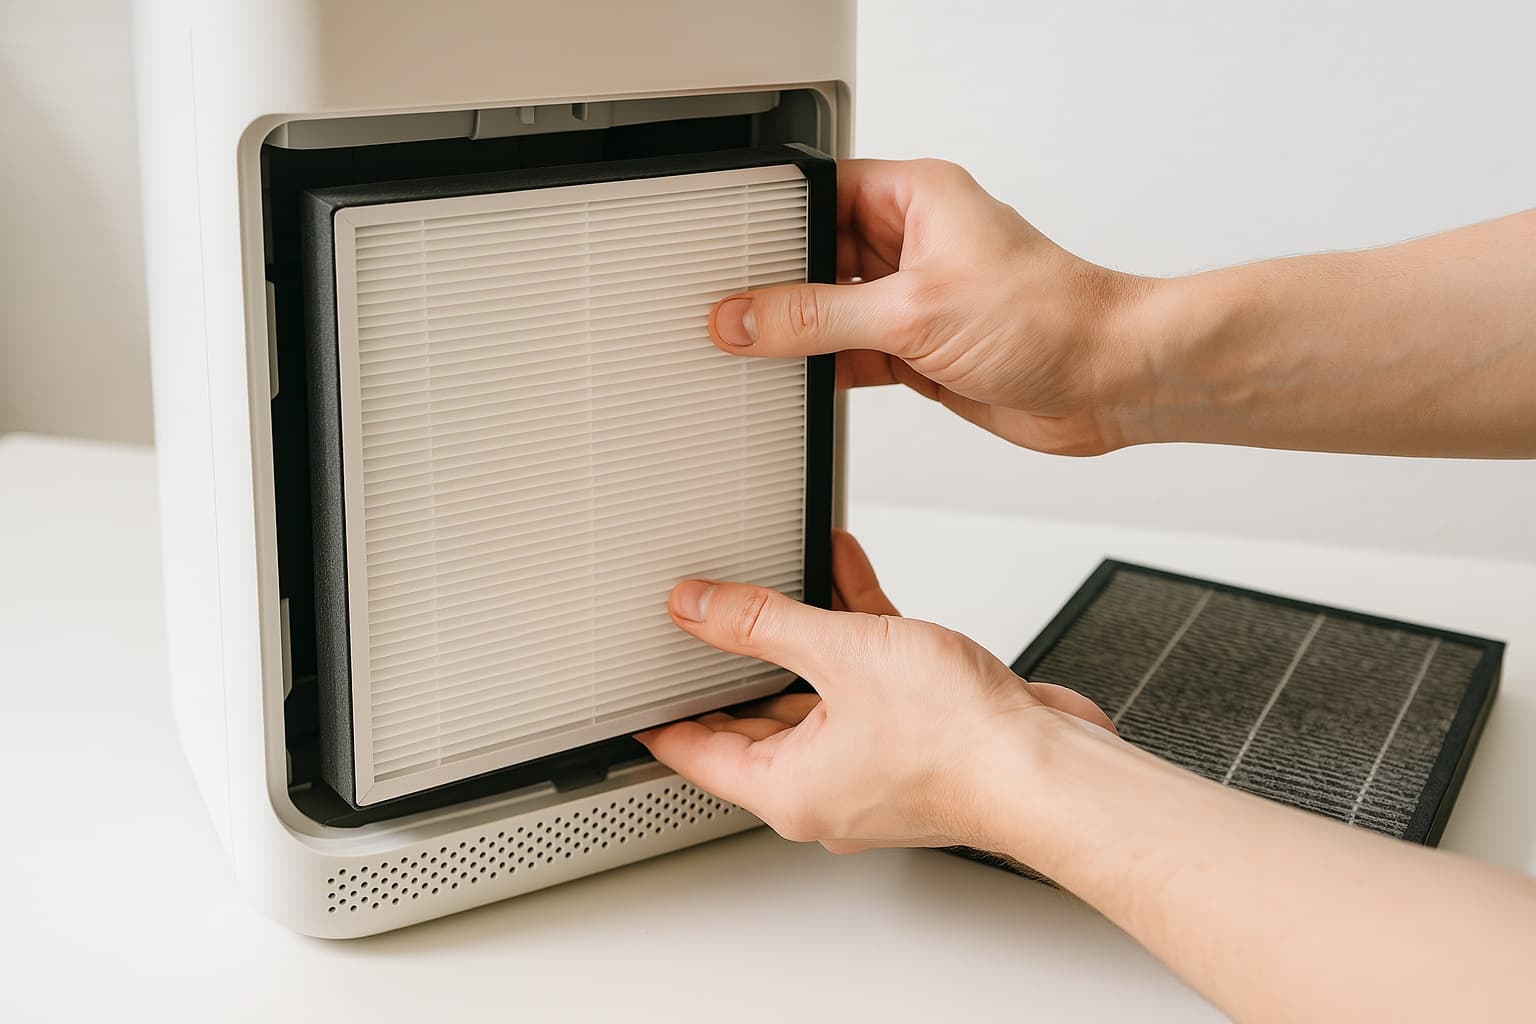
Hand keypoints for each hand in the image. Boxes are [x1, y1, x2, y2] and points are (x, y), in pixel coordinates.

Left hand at [636, 530, 1113, 852]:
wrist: (1052, 765)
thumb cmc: (961, 744)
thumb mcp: (842, 656)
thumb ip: (761, 625)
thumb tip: (696, 608)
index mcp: (788, 789)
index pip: (695, 749)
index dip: (658, 714)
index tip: (631, 689)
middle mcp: (826, 785)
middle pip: (755, 714)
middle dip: (735, 657)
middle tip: (699, 612)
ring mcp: (873, 761)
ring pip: (817, 688)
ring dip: (802, 628)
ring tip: (776, 566)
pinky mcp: (915, 735)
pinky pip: (866, 676)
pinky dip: (854, 628)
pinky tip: (845, 569)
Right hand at [707, 159, 1152, 454]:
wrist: (1109, 382)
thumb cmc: (1050, 317)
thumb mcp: (913, 310)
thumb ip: (818, 316)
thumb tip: (746, 318)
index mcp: (915, 197)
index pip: (820, 193)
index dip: (771, 222)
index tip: (725, 253)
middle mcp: (913, 243)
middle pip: (817, 257)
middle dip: (776, 286)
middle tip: (727, 312)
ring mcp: (915, 299)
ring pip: (831, 312)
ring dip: (800, 336)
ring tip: (751, 351)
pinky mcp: (920, 350)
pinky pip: (851, 355)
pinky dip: (825, 371)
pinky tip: (796, 384)